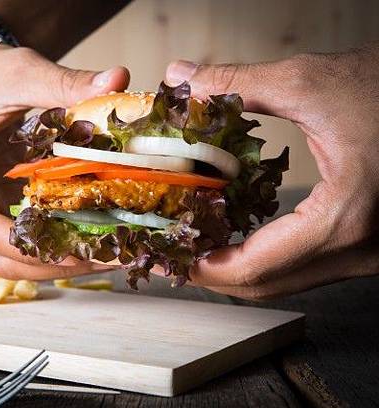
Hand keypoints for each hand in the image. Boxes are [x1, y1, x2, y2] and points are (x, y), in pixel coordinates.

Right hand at [0, 24, 129, 279]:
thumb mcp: (21, 71)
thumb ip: (66, 82)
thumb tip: (119, 80)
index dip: (30, 248)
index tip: (77, 253)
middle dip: (50, 264)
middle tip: (105, 260)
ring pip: (4, 255)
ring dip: (52, 261)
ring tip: (103, 257)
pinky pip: (13, 239)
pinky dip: (48, 244)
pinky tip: (86, 239)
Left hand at [166, 43, 378, 298]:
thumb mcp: (310, 82)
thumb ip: (238, 84)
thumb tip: (182, 78)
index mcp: (345, 217)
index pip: (256, 267)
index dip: (204, 268)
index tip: (170, 257)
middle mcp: (361, 249)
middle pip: (267, 285)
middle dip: (213, 274)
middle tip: (174, 255)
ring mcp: (369, 253)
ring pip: (287, 281)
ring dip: (237, 269)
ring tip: (196, 246)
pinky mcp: (368, 244)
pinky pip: (305, 266)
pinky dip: (265, 258)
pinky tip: (238, 236)